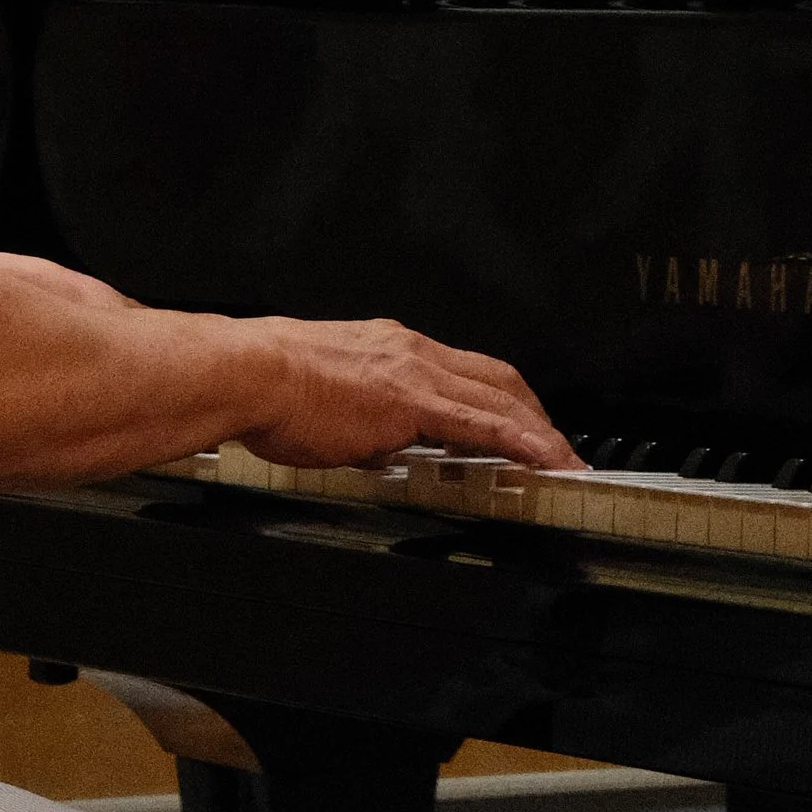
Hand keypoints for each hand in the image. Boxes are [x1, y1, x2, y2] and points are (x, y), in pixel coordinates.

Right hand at [239, 315, 573, 470]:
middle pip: (499, 379)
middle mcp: (412, 351)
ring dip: (540, 432)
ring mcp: (415, 373)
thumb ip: (360, 420)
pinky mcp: (412, 401)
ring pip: (501, 398)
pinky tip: (543, 460)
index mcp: (392, 349)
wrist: (248, 373)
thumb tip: (371, 445)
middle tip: (557, 448)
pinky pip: (482, 424)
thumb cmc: (268, 385)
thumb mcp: (327, 401)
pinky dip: (521, 441)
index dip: (502, 399)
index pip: (467, 371)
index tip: (519, 423)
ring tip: (564, 462)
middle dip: (535, 415)